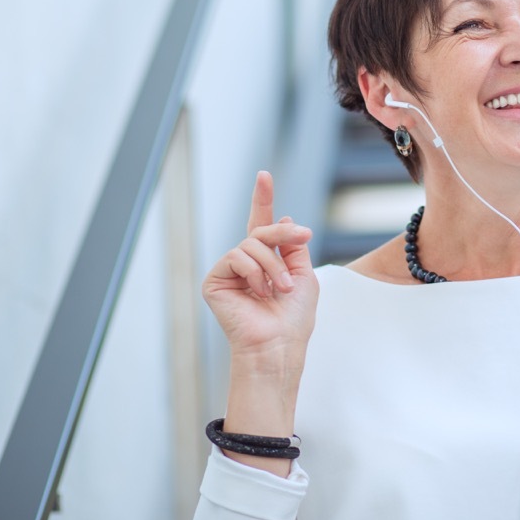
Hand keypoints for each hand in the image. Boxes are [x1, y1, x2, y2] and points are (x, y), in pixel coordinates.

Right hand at [202, 171, 318, 366]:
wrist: (278, 344)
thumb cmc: (294, 317)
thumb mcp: (304, 274)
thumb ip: (293, 246)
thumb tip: (284, 217)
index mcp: (267, 261)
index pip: (263, 225)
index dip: (262, 199)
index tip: (264, 175)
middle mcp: (246, 263)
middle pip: (262, 230)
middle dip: (284, 234)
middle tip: (304, 237)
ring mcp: (229, 271)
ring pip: (252, 244)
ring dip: (273, 264)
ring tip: (280, 289)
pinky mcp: (214, 280)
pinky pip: (236, 257)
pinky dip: (254, 272)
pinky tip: (259, 293)